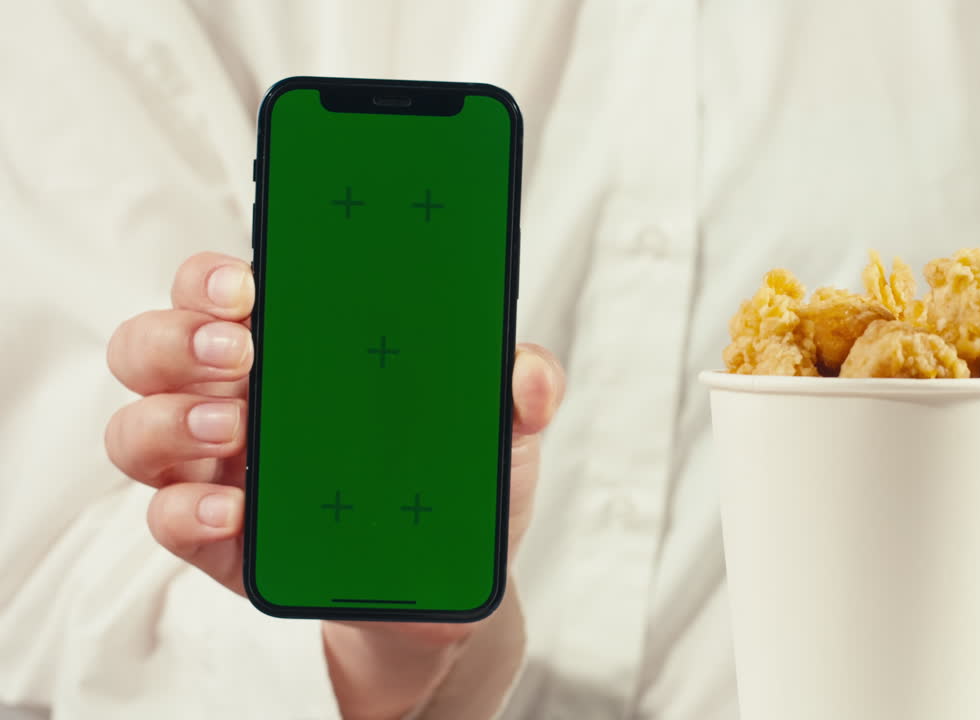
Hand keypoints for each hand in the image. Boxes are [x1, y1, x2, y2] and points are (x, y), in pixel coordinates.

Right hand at [105, 252, 563, 718]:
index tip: (248, 284)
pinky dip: (184, 510)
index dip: (213, 277)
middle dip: (180, 337)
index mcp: (294, 350)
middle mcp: (237, 397)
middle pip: (155, 344)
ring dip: (173, 420)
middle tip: (241, 353)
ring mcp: (215, 469)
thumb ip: (520, 391)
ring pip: (139, 425)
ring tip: (237, 430)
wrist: (441, 588)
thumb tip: (530, 373)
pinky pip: (163, 517)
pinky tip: (234, 513)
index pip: (221, 289)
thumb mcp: (498, 433)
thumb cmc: (451, 484)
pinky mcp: (214, 539)